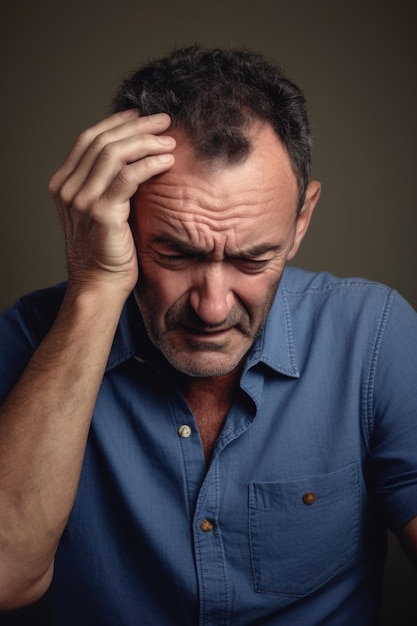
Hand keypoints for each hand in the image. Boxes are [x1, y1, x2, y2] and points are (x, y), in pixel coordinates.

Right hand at [49, 110, 175, 297]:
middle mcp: (68, 188)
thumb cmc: (107, 250)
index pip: (89, 139)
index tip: (141, 116)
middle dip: (137, 126)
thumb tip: (134, 157)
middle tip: (164, 121)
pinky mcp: (102, 212)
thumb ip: (107, 184)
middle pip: (103, 141)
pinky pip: (129, 177)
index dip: (116, 123)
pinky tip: (168, 161)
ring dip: (146, 142)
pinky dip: (150, 164)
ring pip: (115, 153)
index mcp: (64, 184)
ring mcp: (82, 200)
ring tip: (170, 140)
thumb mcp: (100, 210)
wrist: (99, 285)